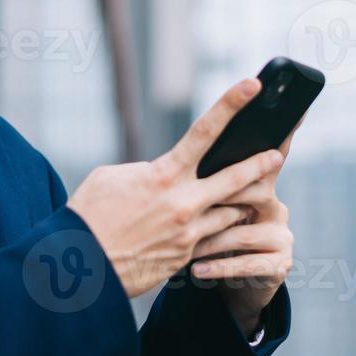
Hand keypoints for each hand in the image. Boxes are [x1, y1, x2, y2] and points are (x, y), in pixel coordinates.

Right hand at [66, 79, 283, 298]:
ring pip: (230, 214)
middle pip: (235, 178)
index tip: (252, 85)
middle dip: (259, 165)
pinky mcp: (185, 259)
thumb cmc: (88, 216)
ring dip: (238, 204)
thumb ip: (146, 171)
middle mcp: (183, 203)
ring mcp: (188, 234)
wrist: (78, 269)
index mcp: (163, 175)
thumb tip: (164, 172)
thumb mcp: (111, 178)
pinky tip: (221, 229)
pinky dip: (218, 232)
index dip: (231, 104)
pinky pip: (212, 241)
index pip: (205, 131)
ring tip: (248, 197)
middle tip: (276, 156)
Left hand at [187, 117, 300, 335]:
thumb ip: (201, 182)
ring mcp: (281, 236)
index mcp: (260, 185)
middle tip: (204, 195)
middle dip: (231, 189)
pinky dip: (219, 267)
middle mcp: (276, 206)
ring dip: (212, 241)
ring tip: (188, 249)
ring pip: (244, 231)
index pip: (271, 153)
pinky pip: (248, 263)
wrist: (236, 285)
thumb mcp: (207, 209)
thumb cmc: (215, 239)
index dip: (282, 131)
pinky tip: (197, 270)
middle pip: (257, 188)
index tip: (286, 105)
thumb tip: (174, 162)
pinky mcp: (279, 265)